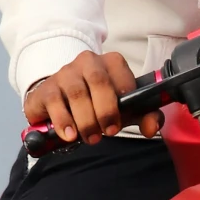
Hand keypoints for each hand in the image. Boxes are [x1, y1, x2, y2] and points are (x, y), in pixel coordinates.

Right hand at [23, 50, 160, 143]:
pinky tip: (70, 134)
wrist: (60, 99)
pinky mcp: (47, 88)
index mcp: (110, 63)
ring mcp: (65, 73)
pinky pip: (55, 102)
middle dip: (105, 110)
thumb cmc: (96, 102)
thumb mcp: (123, 109)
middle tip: (108, 132)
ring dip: (86, 119)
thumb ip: (143, 116)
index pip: (121, 77)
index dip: (123, 101)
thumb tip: (152, 128)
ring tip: (90, 137)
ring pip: (77, 93)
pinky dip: (64, 121)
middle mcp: (88, 62)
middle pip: (99, 81)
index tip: (121, 122)